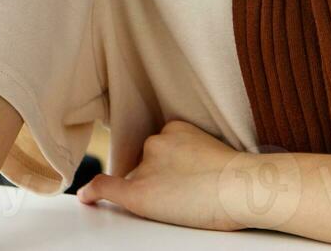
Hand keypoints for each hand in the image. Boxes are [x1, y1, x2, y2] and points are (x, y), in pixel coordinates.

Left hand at [76, 120, 252, 232]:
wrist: (243, 187)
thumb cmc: (242, 177)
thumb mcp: (218, 152)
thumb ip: (198, 155)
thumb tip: (195, 176)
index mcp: (176, 128)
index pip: (161, 148)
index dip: (169, 165)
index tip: (182, 175)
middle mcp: (156, 142)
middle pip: (147, 163)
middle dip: (161, 177)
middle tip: (191, 192)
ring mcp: (146, 166)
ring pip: (138, 180)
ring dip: (152, 190)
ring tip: (187, 202)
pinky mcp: (140, 192)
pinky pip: (108, 187)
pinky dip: (95, 192)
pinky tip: (87, 197)